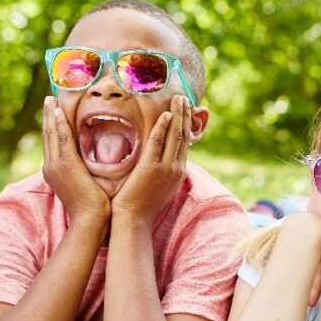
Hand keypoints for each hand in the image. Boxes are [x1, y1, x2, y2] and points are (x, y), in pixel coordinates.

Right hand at [41, 96, 109, 225]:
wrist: (90, 220)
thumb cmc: (93, 207)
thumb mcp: (84, 185)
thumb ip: (83, 172)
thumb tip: (91, 164)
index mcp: (54, 172)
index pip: (52, 144)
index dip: (51, 127)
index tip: (52, 112)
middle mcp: (50, 167)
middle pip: (47, 136)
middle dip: (47, 117)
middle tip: (48, 99)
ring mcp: (55, 166)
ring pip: (51, 134)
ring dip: (50, 115)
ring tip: (50, 100)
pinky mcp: (65, 165)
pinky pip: (61, 139)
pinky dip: (59, 124)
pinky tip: (58, 112)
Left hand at [112, 95, 189, 224]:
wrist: (134, 221)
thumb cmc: (141, 207)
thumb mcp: (159, 188)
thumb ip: (162, 172)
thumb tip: (161, 161)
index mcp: (178, 172)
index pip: (184, 143)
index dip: (185, 125)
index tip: (185, 110)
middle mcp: (176, 168)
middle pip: (183, 136)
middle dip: (185, 115)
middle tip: (184, 98)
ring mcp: (165, 168)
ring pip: (175, 136)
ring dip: (177, 115)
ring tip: (178, 99)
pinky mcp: (151, 168)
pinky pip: (158, 143)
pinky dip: (162, 128)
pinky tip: (165, 115)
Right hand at [282, 214, 320, 311]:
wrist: (308, 232)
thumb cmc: (294, 240)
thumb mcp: (287, 253)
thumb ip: (281, 263)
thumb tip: (265, 274)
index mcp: (310, 253)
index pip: (311, 272)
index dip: (310, 286)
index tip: (307, 300)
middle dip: (318, 292)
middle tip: (317, 307)